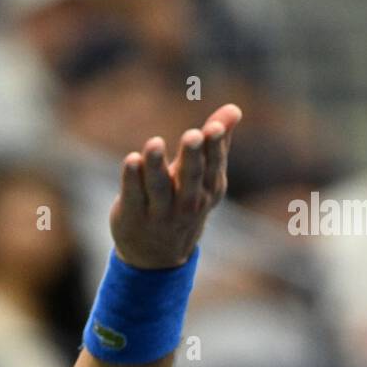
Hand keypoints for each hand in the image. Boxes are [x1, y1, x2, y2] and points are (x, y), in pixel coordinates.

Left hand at [110, 103, 241, 268]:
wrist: (158, 257)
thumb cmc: (185, 204)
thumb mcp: (205, 179)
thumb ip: (217, 143)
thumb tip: (234, 109)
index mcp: (208, 190)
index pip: (212, 166)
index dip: (214, 147)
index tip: (213, 127)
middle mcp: (186, 203)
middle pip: (190, 178)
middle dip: (191, 156)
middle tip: (192, 135)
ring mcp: (159, 212)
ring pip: (158, 187)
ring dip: (156, 165)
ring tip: (154, 143)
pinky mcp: (132, 215)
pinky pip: (133, 195)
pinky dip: (132, 179)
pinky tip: (131, 160)